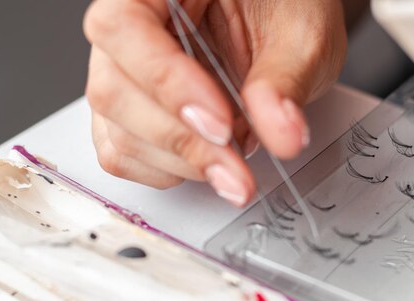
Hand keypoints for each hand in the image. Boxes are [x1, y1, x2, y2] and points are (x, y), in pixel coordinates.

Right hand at [83, 0, 346, 205]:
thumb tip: (280, 133)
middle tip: (235, 162)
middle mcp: (133, 26)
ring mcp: (126, 73)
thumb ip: (285, 81)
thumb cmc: (284, 10)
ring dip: (179, 162)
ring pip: (117, 130)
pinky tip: (208, 164)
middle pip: (112, 89)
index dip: (166, 81)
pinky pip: (124, 154)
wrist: (286, 27)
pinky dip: (167, 171)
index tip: (221, 125)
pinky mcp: (133, 113)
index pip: (125, 26)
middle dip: (180, 139)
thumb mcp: (300, 35)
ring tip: (234, 162)